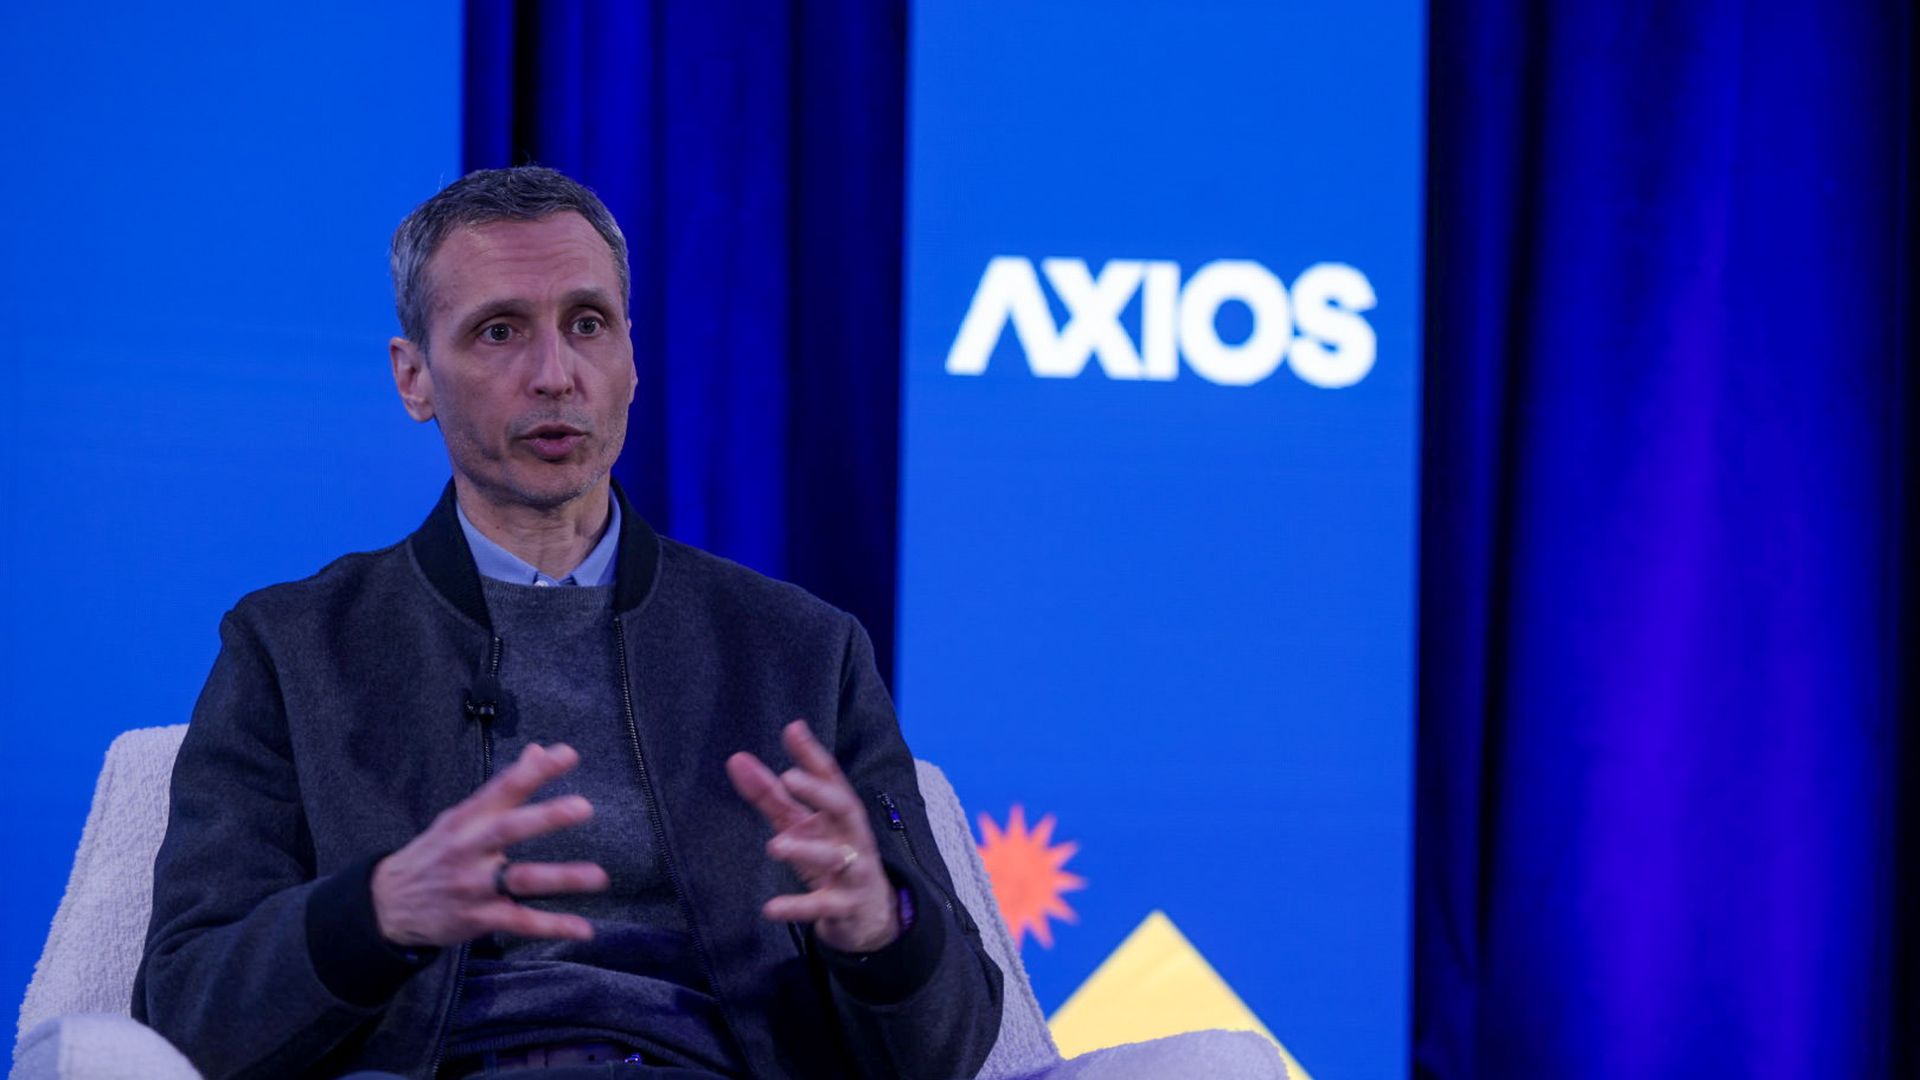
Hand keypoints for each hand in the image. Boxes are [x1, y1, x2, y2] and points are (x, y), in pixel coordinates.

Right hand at [371, 742, 609, 947]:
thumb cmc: (435, 853)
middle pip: (508, 830)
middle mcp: (469, 849)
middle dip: (545, 818)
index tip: (567, 754)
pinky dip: (553, 926)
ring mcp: (473, 886)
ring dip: (561, 878)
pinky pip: (520, 922)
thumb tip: (539, 750)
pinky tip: (584, 929)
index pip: (502, 788)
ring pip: (521, 880)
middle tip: (582, 807)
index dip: (534, 771)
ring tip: (598, 876)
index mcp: (466, 819)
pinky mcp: (478, 918)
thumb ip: (503, 788)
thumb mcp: (461, 817)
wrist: (386, 905)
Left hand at [726, 720, 899, 952]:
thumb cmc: (831, 856)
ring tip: (775, 846)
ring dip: (806, 850)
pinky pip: (823, 906)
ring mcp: (854, 871)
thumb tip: (736, 759)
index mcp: (841, 813)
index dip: (812, 755)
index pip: (831, 777)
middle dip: (820, 792)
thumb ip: (770, 795)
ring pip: (835, 857)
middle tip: (788, 778)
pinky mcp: (846, 906)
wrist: (869, 913)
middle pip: (845, 807)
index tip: (793, 730)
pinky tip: (771, 908)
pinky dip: (798, 906)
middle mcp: (852, 836)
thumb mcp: (800, 825)